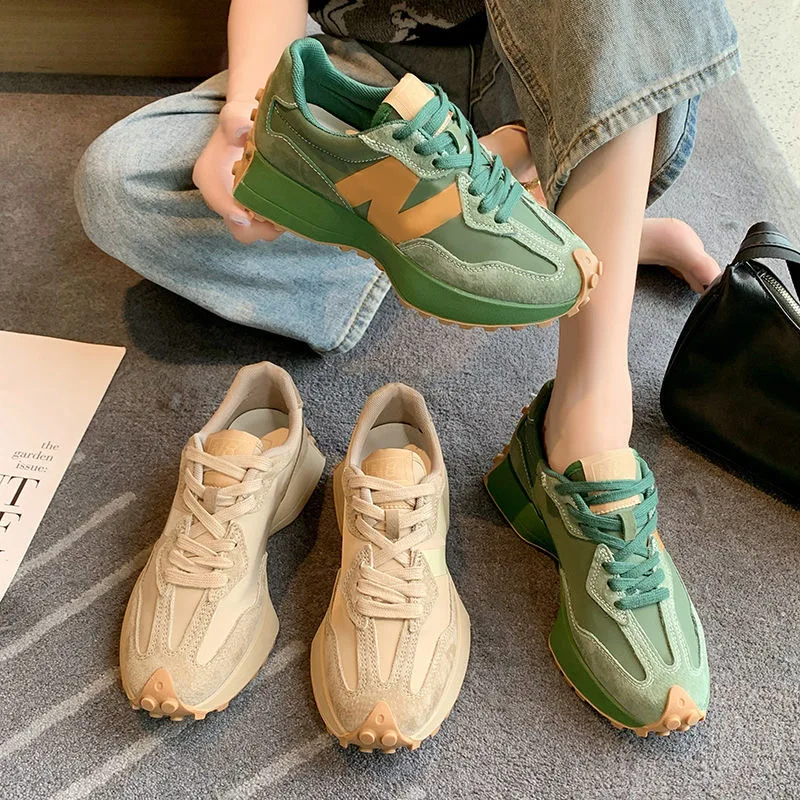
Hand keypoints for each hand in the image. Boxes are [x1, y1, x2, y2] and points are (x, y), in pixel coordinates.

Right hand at [192, 100, 283, 243]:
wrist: (248, 126)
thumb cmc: (240, 120)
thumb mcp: (235, 115)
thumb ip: (235, 121)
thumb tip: (243, 131)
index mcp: (208, 175)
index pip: (216, 200)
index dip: (231, 211)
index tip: (247, 216)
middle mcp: (221, 197)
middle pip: (238, 228)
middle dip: (259, 225)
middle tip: (279, 213)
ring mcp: (237, 207)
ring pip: (254, 232)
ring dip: (272, 226)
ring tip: (288, 208)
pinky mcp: (253, 211)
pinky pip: (264, 228)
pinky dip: (277, 223)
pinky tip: (290, 207)